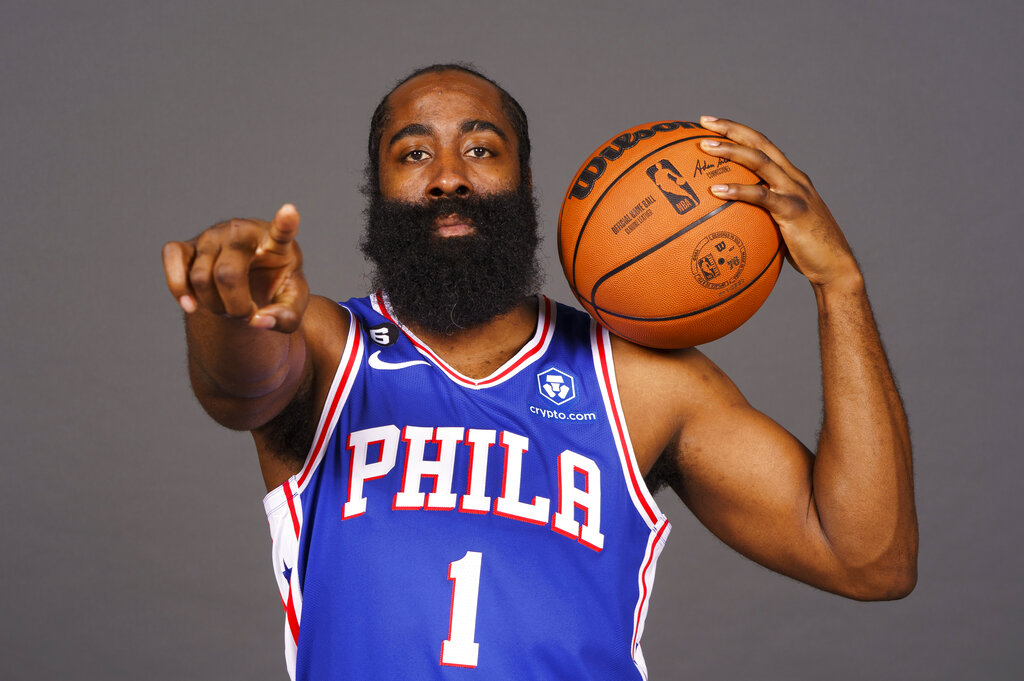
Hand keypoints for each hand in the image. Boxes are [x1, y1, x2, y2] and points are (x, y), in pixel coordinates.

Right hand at [161, 204, 308, 331]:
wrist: (249, 284)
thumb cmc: (275, 288)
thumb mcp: (291, 306)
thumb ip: (286, 318)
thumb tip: (259, 321)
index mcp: (275, 243)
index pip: (281, 231)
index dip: (284, 222)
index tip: (290, 211)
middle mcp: (241, 232)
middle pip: (227, 274)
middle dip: (235, 307)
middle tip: (246, 314)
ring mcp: (212, 235)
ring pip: (200, 278)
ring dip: (214, 305)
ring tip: (229, 307)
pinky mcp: (187, 244)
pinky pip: (172, 260)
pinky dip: (178, 288)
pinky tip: (191, 305)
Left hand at [696, 116, 860, 289]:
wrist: (834, 267)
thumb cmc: (804, 251)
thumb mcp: (780, 226)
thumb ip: (761, 216)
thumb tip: (730, 221)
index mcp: (791, 177)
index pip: (763, 145)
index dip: (739, 132)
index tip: (713, 124)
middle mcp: (794, 178)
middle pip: (760, 143)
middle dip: (732, 129)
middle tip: (705, 122)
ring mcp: (796, 192)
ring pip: (760, 162)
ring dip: (731, 151)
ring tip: (705, 147)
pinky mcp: (794, 211)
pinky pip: (762, 197)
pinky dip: (739, 190)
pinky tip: (716, 190)